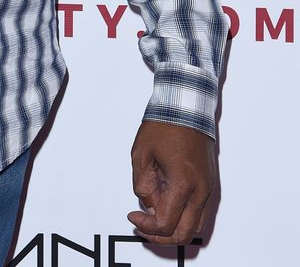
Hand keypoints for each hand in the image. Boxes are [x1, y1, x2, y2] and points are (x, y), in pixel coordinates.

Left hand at [127, 120, 215, 246]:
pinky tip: (168, 207)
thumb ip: (143, 184)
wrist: (186, 107)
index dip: (146, 226)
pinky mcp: (209, 183)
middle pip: (185, 234)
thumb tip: (148, 204)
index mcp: (183, 184)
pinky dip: (184, 218)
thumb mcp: (141, 154)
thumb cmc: (164, 126)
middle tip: (143, 225)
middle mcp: (200, 191)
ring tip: (153, 217)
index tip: (132, 216)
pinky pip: (200, 212)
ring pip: (196, 227)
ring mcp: (208, 188)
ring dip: (175, 229)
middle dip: (161, 236)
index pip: (166, 224)